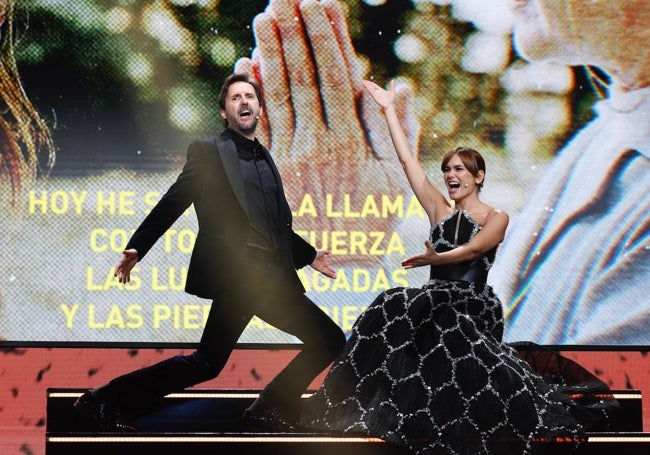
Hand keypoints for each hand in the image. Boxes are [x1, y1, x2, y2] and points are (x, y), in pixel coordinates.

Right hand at [114, 249, 138, 282]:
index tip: (115, 275)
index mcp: (121, 262)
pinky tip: (128, 281)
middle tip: (120, 281)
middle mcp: (122, 266)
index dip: (116, 271)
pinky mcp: (128, 269)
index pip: (117, 268)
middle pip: (120, 272)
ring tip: (124, 283)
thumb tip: (123, 251)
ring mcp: (125, 268)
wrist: (135, 254)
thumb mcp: (130, 252)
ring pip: (123, 274)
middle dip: (119, 276)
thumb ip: (126, 252)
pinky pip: (127, 274)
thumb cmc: (132, 252)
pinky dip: (128, 278)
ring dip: (123, 279)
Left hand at [235, 0, 419, 264]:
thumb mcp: (398, 179)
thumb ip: (396, 131)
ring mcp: (289, 156)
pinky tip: (246, 65)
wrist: (338, 263)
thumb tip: (393, 85)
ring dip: (271, 52)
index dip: (328, 36)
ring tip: (266, 15)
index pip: (338, 75)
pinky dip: (250, 94)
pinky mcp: (270, 170)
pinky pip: (257, 126)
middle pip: (304, 76)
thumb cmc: (374, 218)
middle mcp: (318, 144)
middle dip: (295, 30)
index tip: (320, 1)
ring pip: (278, 94)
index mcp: (352, 142)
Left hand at [310, 249, 335, 278]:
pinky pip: (324, 271)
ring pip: (326, 272)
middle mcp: (322, 266)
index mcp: (323, 262)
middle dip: (331, 274)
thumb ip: (326, 252)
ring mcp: (320, 268)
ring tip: (335, 277)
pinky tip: (332, 275)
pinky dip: (328, 273)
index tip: (334, 271)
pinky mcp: (319, 269)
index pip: (328, 267)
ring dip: (331, 275)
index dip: (331, 269)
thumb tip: (329, 252)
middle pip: (327, 271)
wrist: (312, 255)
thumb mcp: (323, 252)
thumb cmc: (316, 253)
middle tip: (336, 276)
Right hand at [361, 79, 394, 109]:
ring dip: (367, 86)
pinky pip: (372, 93)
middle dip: (366, 83)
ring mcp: (376, 95)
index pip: (374, 85)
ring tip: (363, 83)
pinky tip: (367, 87)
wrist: (390, 105)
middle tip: (362, 80)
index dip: (370, 82)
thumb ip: (392, 85)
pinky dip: (369, 89)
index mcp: (380, 90)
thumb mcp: (392, 91)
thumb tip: (393, 80)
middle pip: (370, 86)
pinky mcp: (375, 97)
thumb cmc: (391, 99)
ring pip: (370, 89)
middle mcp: (377, 92)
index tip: (366, 81)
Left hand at [401, 241, 436, 268]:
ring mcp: (420, 263)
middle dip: (407, 262)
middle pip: (412, 262)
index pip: (415, 258)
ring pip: (413, 265)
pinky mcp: (420, 265)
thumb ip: (428, 244)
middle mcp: (421, 261)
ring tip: (402, 265)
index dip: (411, 259)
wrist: (436, 260)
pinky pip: (414, 266)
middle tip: (401, 263)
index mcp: (422, 256)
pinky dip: (410, 267)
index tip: (406, 260)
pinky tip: (405, 267)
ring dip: (407, 265)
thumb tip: (426, 240)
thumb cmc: (432, 253)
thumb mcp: (431, 248)